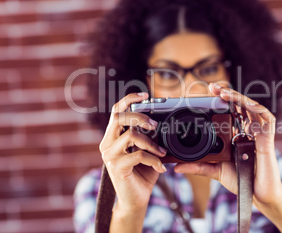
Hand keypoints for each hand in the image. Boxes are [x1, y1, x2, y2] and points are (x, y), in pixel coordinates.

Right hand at [99, 93, 167, 211]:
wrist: (136, 200)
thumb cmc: (142, 174)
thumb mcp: (147, 151)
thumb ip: (149, 137)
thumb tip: (161, 122)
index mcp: (113, 137)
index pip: (116, 111)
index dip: (129, 99)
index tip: (145, 94)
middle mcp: (107, 143)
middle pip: (119, 117)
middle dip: (140, 117)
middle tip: (154, 126)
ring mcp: (110, 155)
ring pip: (131, 135)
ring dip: (151, 143)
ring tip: (161, 152)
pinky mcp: (116, 167)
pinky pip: (138, 155)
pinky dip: (154, 159)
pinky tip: (161, 167)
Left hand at [174, 83, 281, 206]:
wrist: (256, 195)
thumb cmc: (241, 181)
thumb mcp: (215, 170)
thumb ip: (199, 166)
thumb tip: (177, 167)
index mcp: (238, 134)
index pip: (230, 112)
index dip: (221, 101)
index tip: (207, 94)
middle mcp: (248, 130)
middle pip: (239, 106)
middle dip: (227, 94)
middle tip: (212, 87)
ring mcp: (259, 132)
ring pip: (251, 107)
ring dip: (238, 98)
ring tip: (223, 93)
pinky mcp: (268, 137)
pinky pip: (265, 117)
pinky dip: (255, 107)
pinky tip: (243, 103)